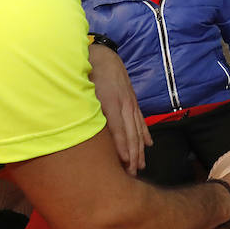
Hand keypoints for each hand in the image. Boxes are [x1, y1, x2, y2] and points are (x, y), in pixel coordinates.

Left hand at [88, 43, 150, 174]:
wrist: (103, 55)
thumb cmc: (88, 73)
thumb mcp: (83, 90)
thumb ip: (85, 109)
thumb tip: (81, 128)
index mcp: (111, 103)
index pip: (118, 131)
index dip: (122, 148)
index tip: (125, 164)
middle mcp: (124, 105)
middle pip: (131, 134)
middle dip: (133, 155)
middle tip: (132, 174)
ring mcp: (130, 103)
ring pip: (138, 129)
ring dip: (139, 149)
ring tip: (140, 165)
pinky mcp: (132, 100)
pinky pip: (140, 120)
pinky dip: (145, 133)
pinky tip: (148, 145)